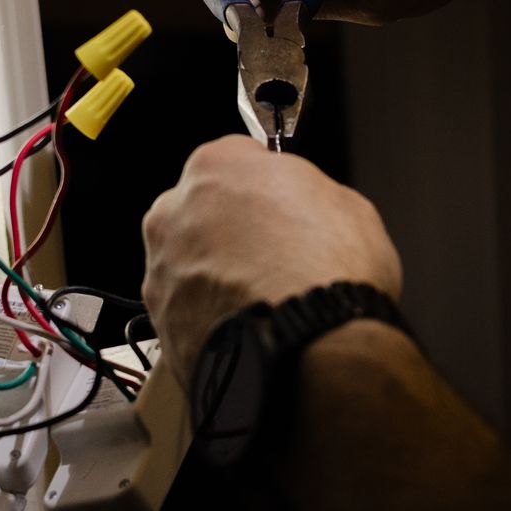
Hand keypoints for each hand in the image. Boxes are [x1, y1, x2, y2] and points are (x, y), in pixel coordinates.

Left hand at [141, 136, 402, 378]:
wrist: (311, 351)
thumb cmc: (330, 276)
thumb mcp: (348, 205)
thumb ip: (308, 194)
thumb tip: (306, 206)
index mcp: (217, 167)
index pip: (236, 159)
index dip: (265, 185)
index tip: (280, 202)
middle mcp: (175, 213)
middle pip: (199, 211)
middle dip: (230, 230)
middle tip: (274, 255)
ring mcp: (162, 272)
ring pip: (188, 265)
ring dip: (216, 277)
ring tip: (264, 300)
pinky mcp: (162, 325)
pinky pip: (186, 313)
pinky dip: (211, 320)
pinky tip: (250, 330)